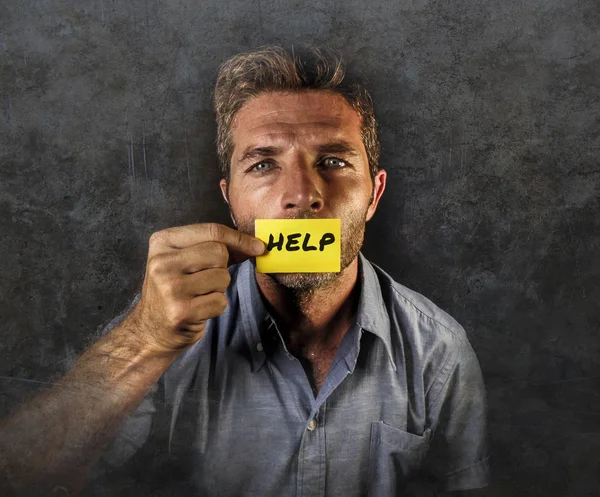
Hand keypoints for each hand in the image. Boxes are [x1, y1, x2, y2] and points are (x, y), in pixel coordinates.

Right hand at [126, 223, 264, 356]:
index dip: (239, 239)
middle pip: (219, 253)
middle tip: (205, 279)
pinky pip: (220, 302)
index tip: (258, 247)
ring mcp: (170, 288)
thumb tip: (256, 245)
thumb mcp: (186, 260)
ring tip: (198, 295)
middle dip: (222, 268)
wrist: (151, 330)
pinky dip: (216, 307)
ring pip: (222, 278)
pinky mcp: (181, 312)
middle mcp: (162, 263)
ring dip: (218, 289)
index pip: (212, 231)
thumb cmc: (176, 289)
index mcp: (162, 242)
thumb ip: (218, 247)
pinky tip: (198, 309)